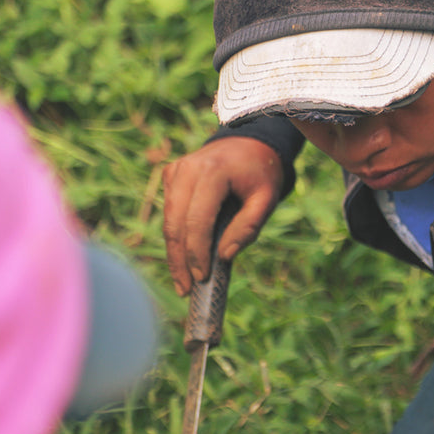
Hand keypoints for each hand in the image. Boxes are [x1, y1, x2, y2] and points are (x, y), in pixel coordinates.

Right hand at [162, 136, 283, 295]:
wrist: (249, 143)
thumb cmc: (261, 174)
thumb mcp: (266, 199)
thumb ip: (248, 227)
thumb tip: (224, 256)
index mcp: (213, 171)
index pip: (197, 219)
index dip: (196, 252)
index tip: (201, 278)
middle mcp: (188, 168)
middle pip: (175, 223)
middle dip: (179, 260)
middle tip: (185, 289)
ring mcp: (176, 170)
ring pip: (167, 220)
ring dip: (173, 252)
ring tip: (182, 282)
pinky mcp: (170, 175)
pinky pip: (169, 211)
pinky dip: (176, 236)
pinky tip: (184, 259)